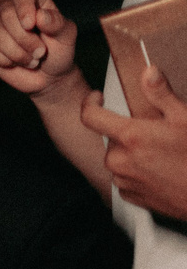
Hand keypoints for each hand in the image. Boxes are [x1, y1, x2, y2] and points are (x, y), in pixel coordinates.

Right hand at [0, 0, 82, 103]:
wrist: (47, 75)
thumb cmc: (58, 51)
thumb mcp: (65, 37)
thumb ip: (57, 24)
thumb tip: (41, 15)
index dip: (24, 8)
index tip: (30, 25)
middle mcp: (9, 6)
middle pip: (5, 13)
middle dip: (23, 38)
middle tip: (40, 52)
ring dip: (16, 52)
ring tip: (31, 60)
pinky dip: (3, 60)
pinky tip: (14, 62)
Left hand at [81, 66, 186, 219]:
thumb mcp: (185, 119)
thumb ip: (162, 95)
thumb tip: (148, 72)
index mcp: (130, 137)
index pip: (90, 116)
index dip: (91, 103)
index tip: (98, 97)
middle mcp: (119, 160)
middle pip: (110, 138)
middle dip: (127, 131)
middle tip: (153, 132)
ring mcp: (123, 180)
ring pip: (117, 158)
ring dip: (131, 152)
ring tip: (159, 153)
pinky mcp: (130, 196)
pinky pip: (124, 178)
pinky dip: (136, 171)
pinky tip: (158, 170)